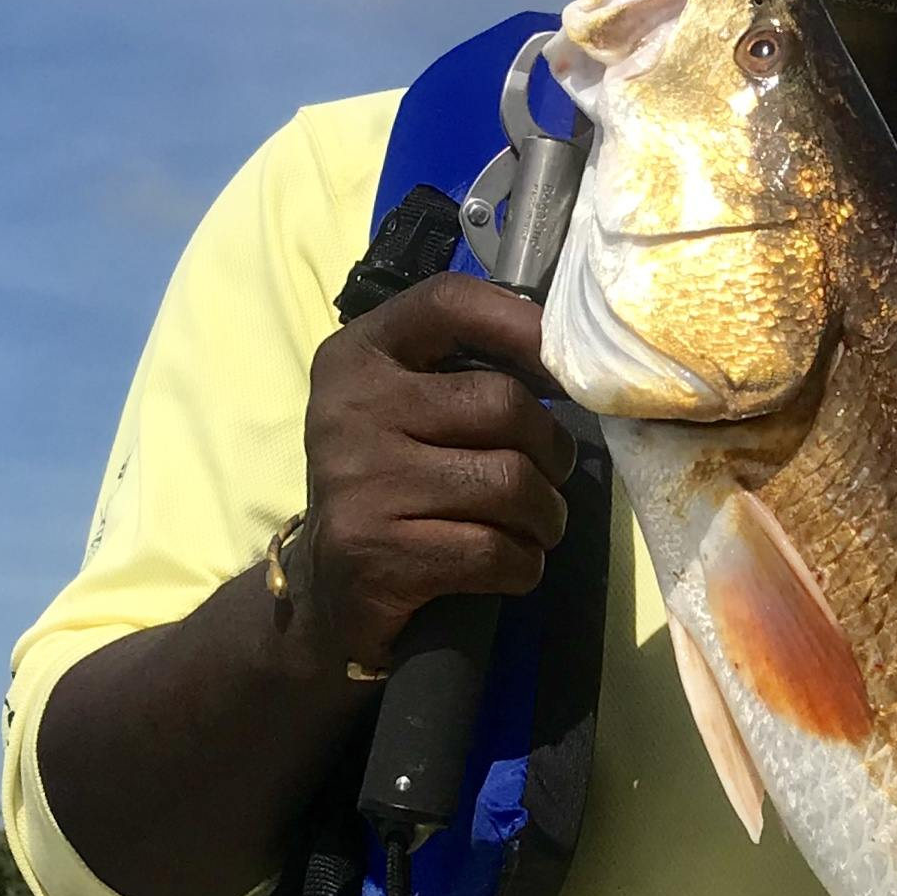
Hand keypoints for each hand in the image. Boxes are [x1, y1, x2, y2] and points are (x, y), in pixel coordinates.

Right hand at [292, 274, 576, 669]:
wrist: (328, 592)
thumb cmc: (391, 486)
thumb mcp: (407, 411)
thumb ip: (466, 371)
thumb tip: (568, 353)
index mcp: (358, 356)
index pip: (448, 303)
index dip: (522, 324)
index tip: (563, 369)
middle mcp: (349, 408)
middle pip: (504, 404)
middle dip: (552, 451)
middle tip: (549, 477)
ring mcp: (358, 481)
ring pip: (511, 483)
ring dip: (546, 516)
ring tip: (533, 525)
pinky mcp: (375, 551)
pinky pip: (495, 551)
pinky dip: (523, 565)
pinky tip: (507, 566)